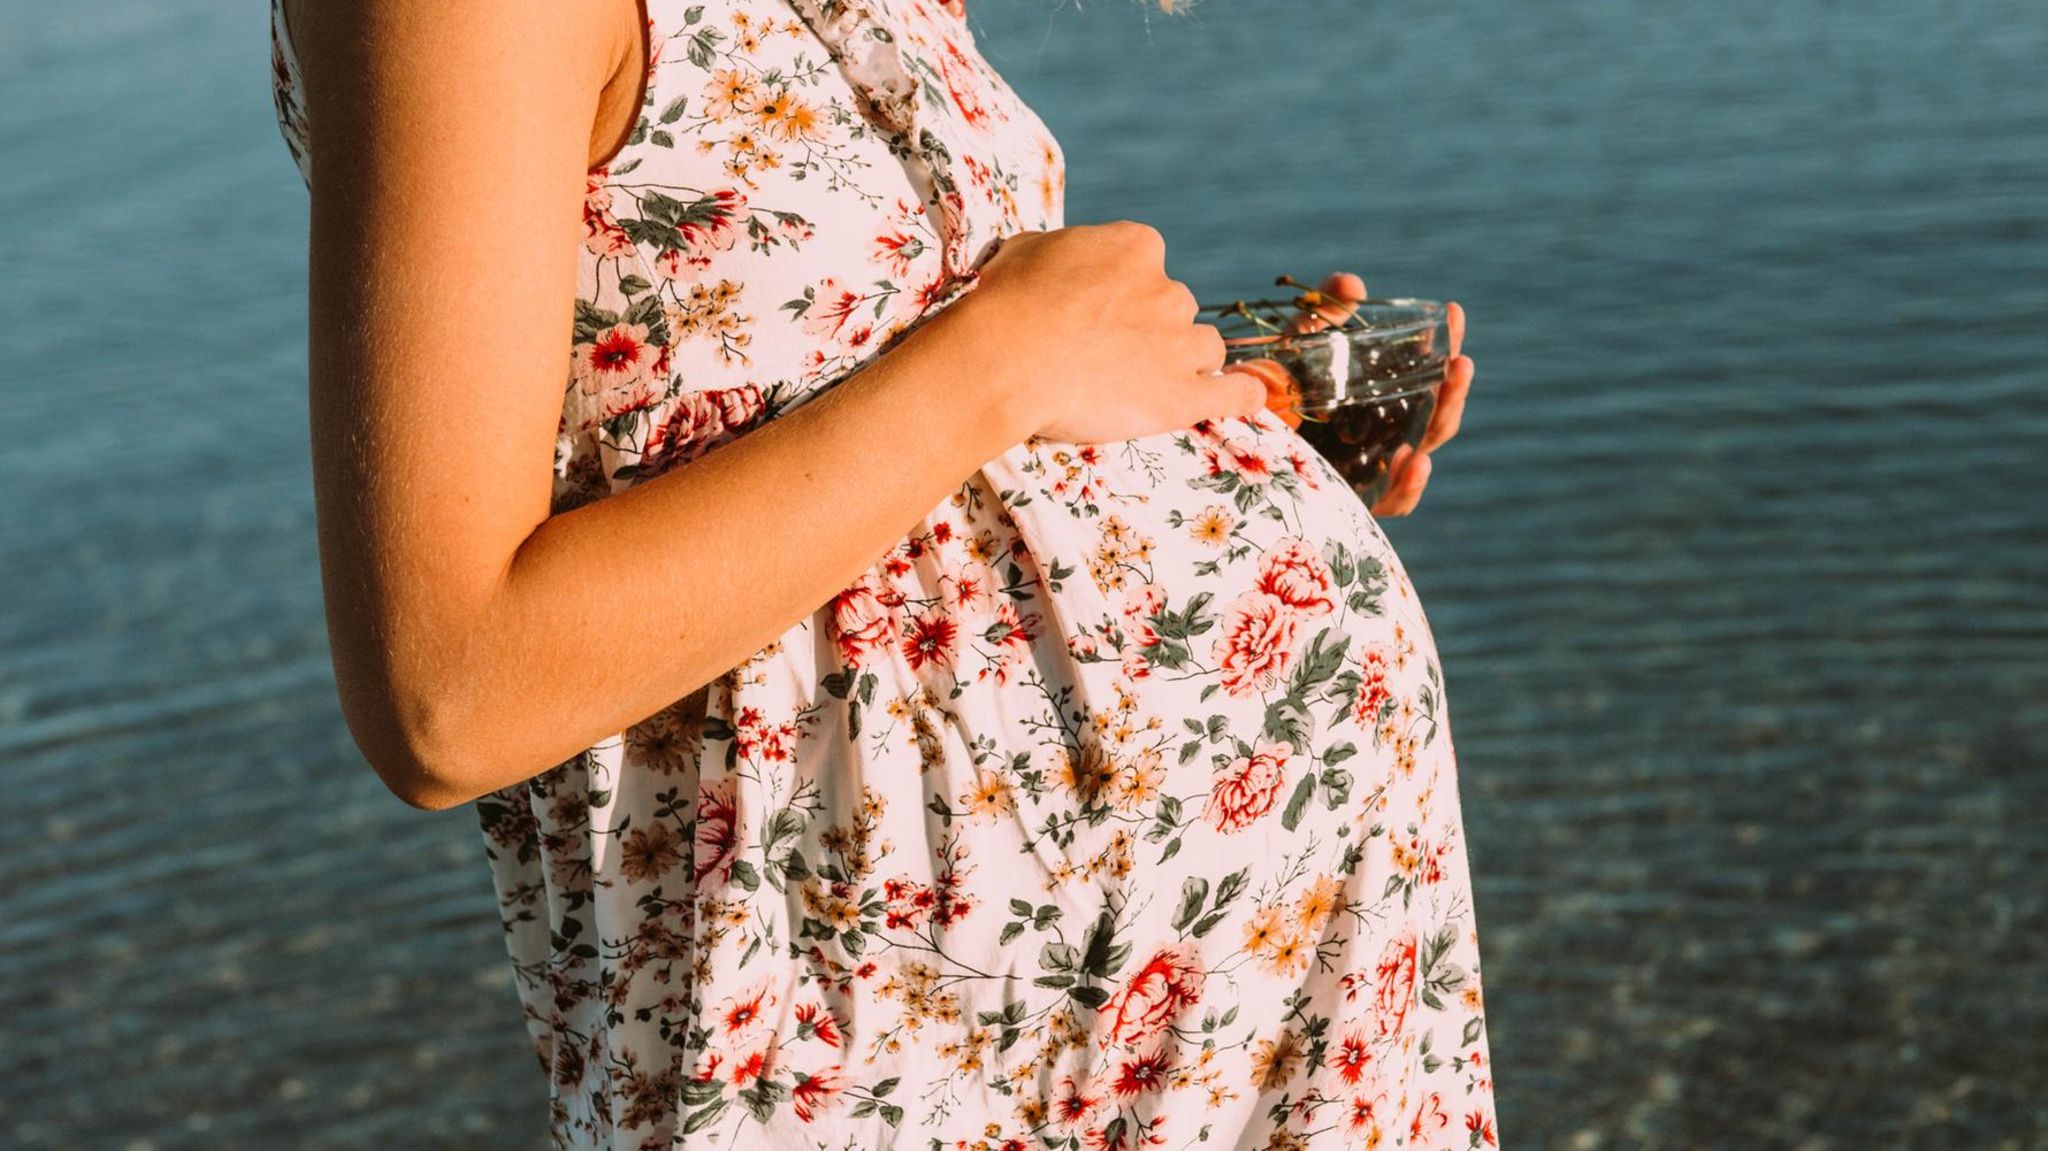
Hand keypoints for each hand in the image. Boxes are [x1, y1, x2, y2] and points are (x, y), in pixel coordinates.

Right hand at [959, 223, 1266, 443]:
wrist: (1007, 360)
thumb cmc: (1005, 302)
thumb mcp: (1028, 251)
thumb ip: (1064, 255)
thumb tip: (1062, 264)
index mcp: (1136, 246)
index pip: (1145, 262)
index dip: (1120, 290)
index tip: (1094, 309)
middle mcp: (1169, 290)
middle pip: (1175, 307)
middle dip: (1149, 327)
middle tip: (1105, 353)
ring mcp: (1180, 344)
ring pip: (1204, 348)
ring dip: (1183, 361)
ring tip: (1143, 384)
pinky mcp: (1183, 396)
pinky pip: (1234, 394)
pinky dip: (1243, 395)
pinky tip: (1248, 397)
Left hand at [1274, 272, 1471, 517]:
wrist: (1233, 437)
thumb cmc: (1269, 393)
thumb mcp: (1295, 350)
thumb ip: (1322, 316)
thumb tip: (1352, 282)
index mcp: (1381, 394)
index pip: (1426, 369)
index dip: (1446, 341)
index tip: (1452, 313)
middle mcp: (1385, 431)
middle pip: (1435, 413)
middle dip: (1454, 387)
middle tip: (1460, 360)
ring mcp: (1374, 467)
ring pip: (1423, 451)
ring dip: (1441, 424)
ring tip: (1448, 396)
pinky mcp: (1356, 500)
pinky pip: (1393, 500)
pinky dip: (1408, 484)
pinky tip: (1414, 461)